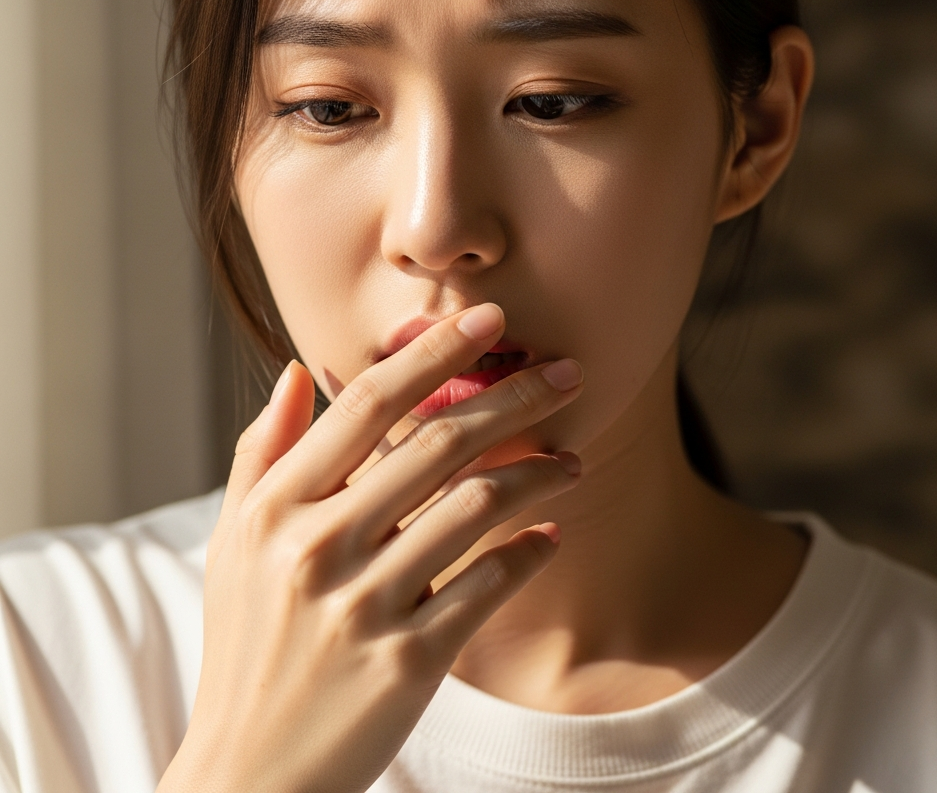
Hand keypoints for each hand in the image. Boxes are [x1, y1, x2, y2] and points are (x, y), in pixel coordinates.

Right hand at [158, 304, 582, 792]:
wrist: (249, 774)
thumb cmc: (245, 642)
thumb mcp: (232, 543)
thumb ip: (262, 452)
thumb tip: (295, 373)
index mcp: (276, 508)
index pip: (367, 402)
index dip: (434, 352)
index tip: (489, 318)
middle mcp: (318, 547)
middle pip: (436, 443)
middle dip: (514, 396)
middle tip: (569, 373)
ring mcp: (365, 606)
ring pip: (476, 507)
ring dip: (538, 474)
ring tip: (573, 461)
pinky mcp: (409, 662)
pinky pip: (490, 587)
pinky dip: (530, 553)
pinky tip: (551, 536)